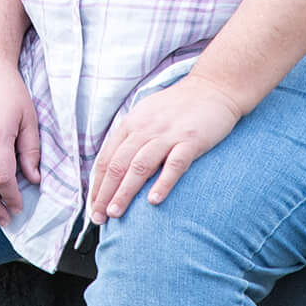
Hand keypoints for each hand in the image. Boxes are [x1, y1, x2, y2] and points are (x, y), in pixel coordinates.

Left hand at [86, 76, 249, 224]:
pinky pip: (174, 164)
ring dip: (125, 191)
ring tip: (115, 213)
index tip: (93, 207)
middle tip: (98, 217)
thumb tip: (116, 167)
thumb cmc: (179, 106)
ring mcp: (168, 135)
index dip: (97, 185)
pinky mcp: (191, 140)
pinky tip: (154, 201)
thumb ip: (132, 138)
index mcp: (131, 124)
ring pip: (139, 166)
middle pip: (118, 165)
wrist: (213, 87)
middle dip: (105, 193)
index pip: (107, 159)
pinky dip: (163, 183)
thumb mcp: (147, 115)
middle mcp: (145, 129)